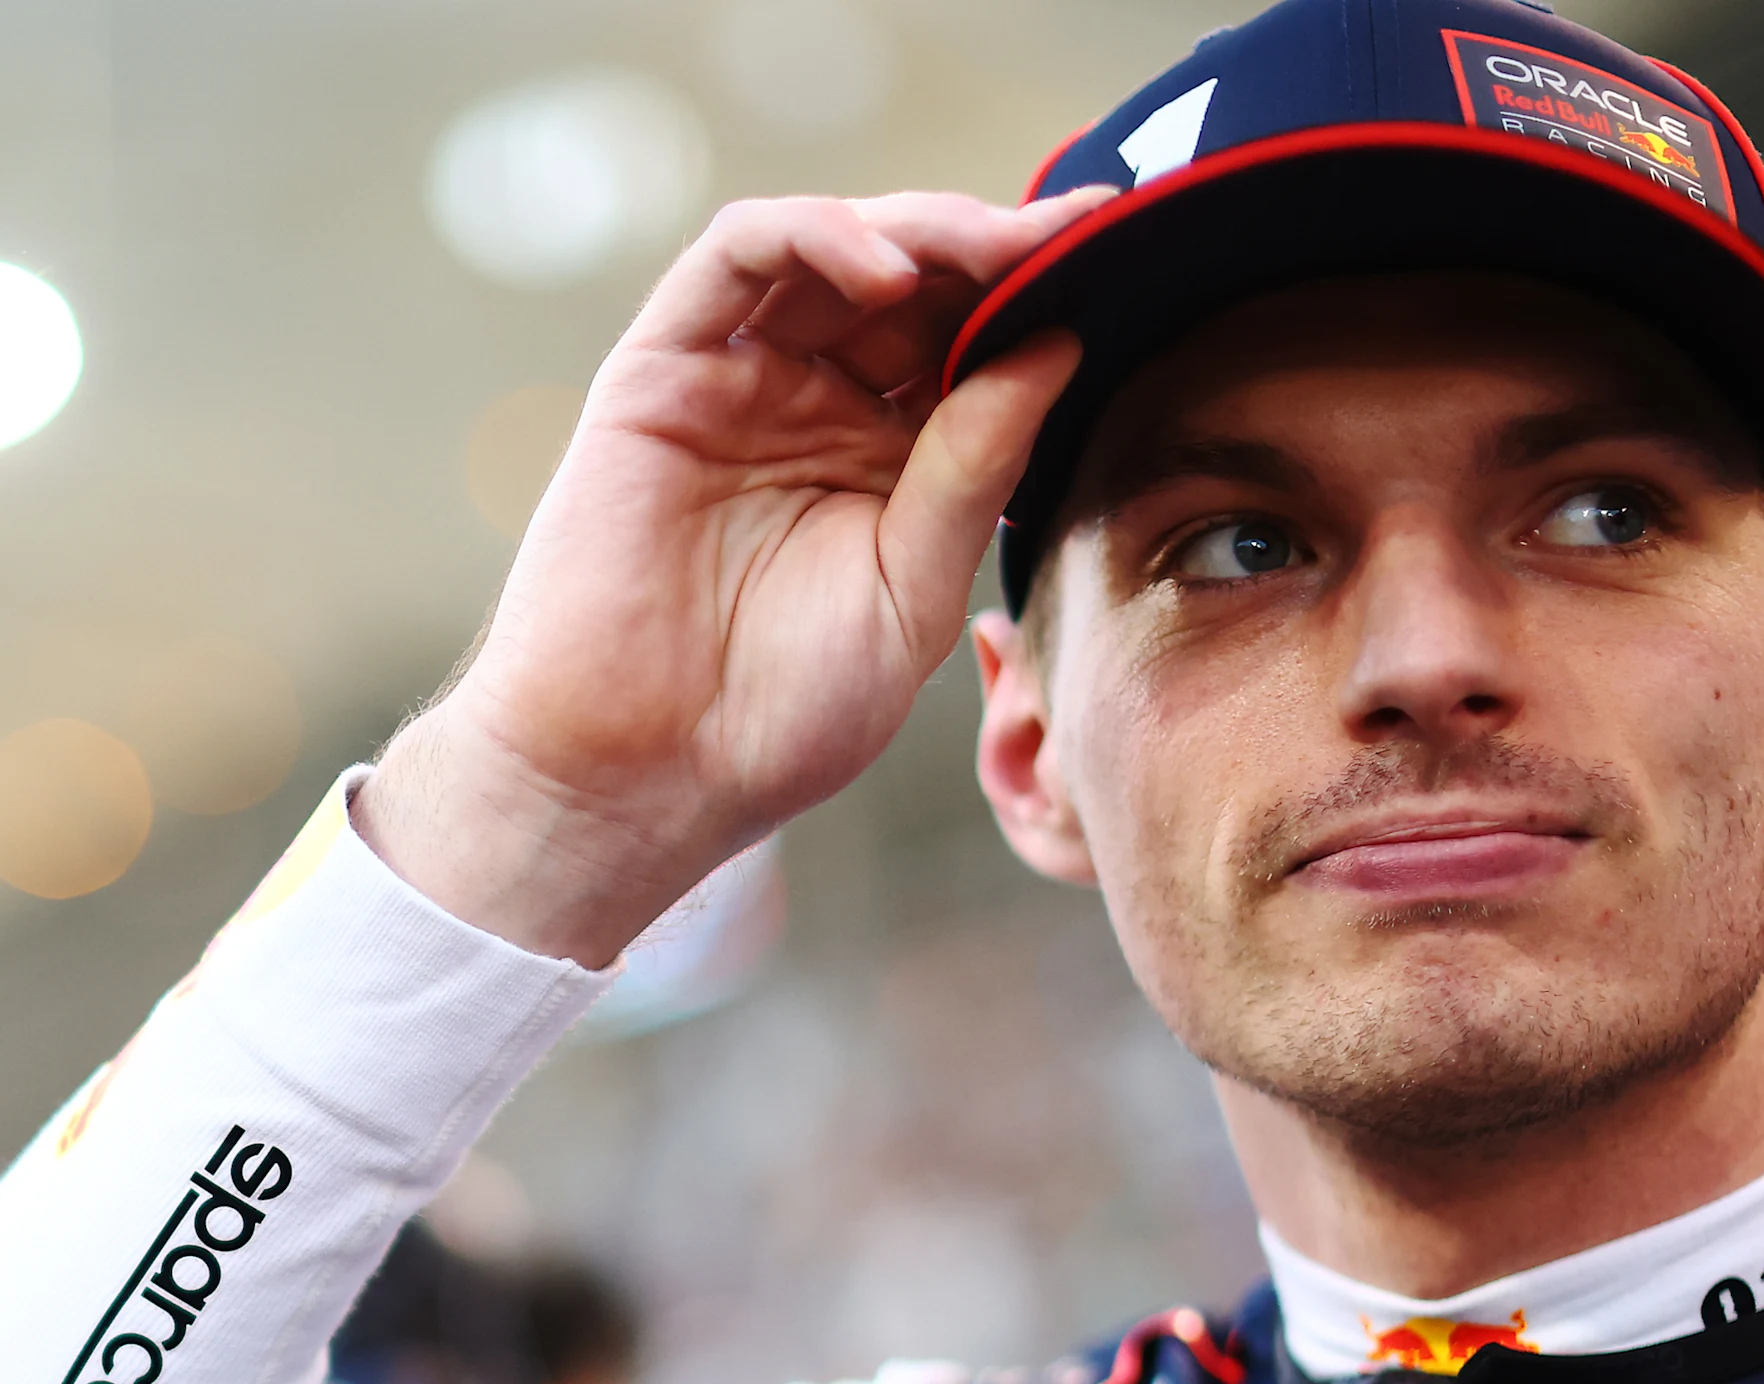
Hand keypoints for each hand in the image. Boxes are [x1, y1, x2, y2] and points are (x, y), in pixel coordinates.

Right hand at [357, 190, 1103, 966]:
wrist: (642, 773)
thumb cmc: (776, 712)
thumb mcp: (914, 588)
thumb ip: (975, 466)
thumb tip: (1060, 343)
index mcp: (886, 460)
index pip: (970, 342)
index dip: (1039, 294)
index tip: (1121, 251)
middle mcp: (812, 404)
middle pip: (911, 281)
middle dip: (993, 249)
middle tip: (1065, 236)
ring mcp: (735, 379)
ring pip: (832, 250)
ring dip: (921, 230)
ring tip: (991, 249)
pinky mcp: (660, 369)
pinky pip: (735, 258)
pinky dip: (815, 235)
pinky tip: (888, 272)